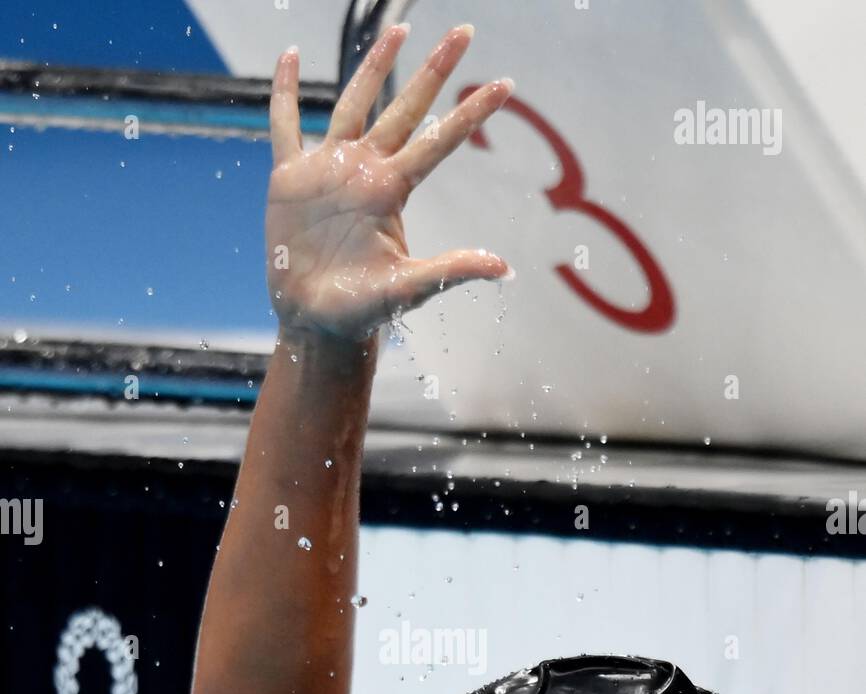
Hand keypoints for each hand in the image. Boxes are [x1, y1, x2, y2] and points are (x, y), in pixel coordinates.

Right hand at [265, 24, 513, 339]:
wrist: (316, 322)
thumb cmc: (362, 311)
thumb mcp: (409, 289)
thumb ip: (451, 270)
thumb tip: (504, 269)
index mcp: (392, 191)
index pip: (439, 142)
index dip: (472, 114)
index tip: (506, 86)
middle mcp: (365, 171)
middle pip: (404, 108)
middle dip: (433, 69)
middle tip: (464, 32)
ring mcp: (328, 169)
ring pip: (354, 103)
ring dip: (374, 65)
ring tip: (399, 29)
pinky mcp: (290, 178)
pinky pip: (286, 125)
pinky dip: (286, 91)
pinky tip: (292, 56)